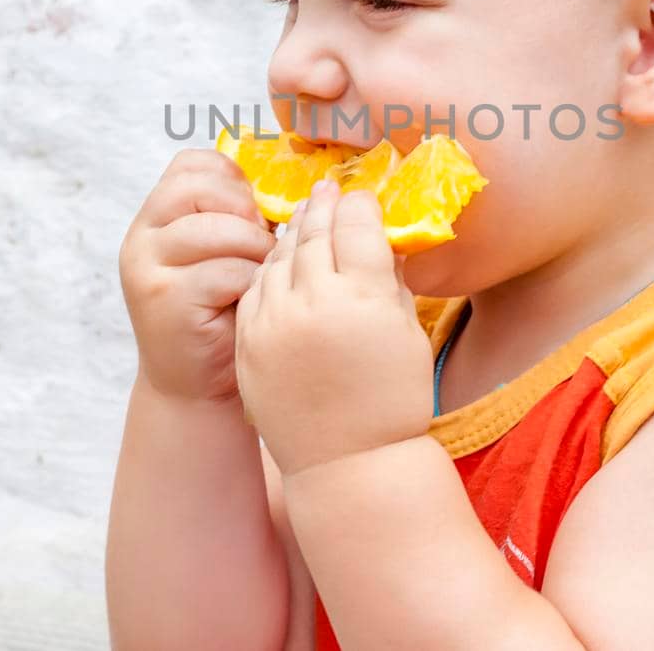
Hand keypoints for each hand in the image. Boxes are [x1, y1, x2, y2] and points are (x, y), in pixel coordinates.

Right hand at [117, 148, 276, 403]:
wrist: (198, 389)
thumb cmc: (227, 315)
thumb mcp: (231, 255)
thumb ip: (243, 217)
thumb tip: (302, 182)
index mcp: (158, 216)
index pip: (192, 164)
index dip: (234, 180)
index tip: (256, 212)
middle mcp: (142, 235)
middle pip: (200, 187)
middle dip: (246, 212)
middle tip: (264, 245)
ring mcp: (146, 266)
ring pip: (217, 228)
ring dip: (255, 249)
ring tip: (263, 275)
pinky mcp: (163, 299)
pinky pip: (224, 271)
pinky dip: (250, 283)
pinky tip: (252, 301)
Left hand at [234, 180, 432, 476]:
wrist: (348, 464)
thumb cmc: (392, 399)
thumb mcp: (406, 332)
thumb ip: (389, 279)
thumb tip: (379, 237)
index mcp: (365, 297)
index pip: (357, 224)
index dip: (360, 204)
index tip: (361, 196)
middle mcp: (315, 302)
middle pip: (315, 233)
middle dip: (324, 207)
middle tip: (327, 189)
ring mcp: (275, 322)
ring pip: (280, 256)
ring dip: (293, 233)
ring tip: (303, 219)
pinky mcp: (248, 342)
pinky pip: (256, 289)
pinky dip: (270, 270)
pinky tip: (279, 261)